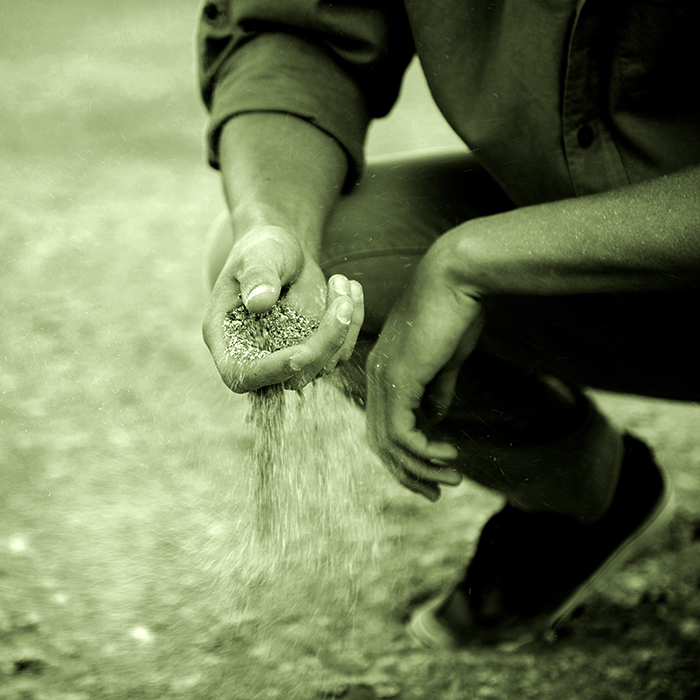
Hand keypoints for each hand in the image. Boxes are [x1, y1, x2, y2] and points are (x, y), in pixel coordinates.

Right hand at [203, 224, 363, 391]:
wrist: (283, 250)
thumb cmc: (263, 249)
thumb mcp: (257, 255)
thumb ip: (257, 276)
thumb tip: (260, 303)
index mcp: (225, 338)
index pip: (241, 374)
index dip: (271, 371)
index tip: (301, 354)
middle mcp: (255, 356)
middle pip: (292, 375)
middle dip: (324, 343)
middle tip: (343, 300)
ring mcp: (288, 358)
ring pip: (324, 365)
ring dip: (343, 327)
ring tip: (341, 281)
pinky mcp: (315, 352)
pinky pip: (341, 351)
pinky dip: (352, 322)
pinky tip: (350, 288)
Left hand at [366, 237, 483, 500]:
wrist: (457, 278)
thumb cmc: (455, 313)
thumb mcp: (446, 360)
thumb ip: (437, 389)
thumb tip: (436, 418)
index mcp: (385, 372)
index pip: (383, 424)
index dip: (404, 454)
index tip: (433, 472)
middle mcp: (376, 378)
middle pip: (380, 441)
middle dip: (407, 472)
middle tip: (436, 493)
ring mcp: (384, 379)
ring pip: (389, 443)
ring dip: (420, 468)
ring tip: (451, 480)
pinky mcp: (399, 379)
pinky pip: (403, 432)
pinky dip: (424, 452)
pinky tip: (448, 455)